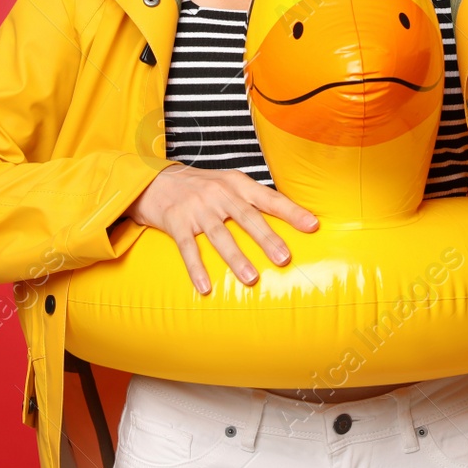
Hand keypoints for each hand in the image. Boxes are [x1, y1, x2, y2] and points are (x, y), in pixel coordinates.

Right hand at [123, 163, 319, 294]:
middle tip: (284, 258)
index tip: (312, 225)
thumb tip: (290, 219)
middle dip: (267, 238)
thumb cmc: (201, 186)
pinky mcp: (176, 222)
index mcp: (237, 183)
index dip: (291, 212)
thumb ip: (252, 199)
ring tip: (251, 279)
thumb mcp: (228, 183)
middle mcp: (219, 193)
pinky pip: (188, 248)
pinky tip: (205, 287)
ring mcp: (197, 208)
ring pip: (220, 235)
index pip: (269, 198)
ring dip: (236, 258)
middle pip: (247, 217)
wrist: (155, 180)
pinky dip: (196, 268)